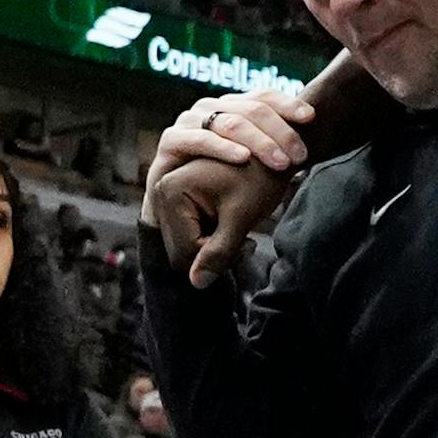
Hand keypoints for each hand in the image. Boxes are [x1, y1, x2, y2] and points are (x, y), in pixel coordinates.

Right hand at [145, 154, 292, 290]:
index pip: (185, 249)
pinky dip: (214, 235)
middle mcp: (163, 190)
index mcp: (170, 189)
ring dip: (215, 245)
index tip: (246, 242)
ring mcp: (170, 194)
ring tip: (241, 231)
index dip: (217, 255)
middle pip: (181, 248)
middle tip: (245, 242)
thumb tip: (197, 284)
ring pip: (187, 244)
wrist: (275, 153)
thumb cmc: (261, 179)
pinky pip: (192, 232)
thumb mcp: (241, 216)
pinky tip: (234, 225)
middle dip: (214, 251)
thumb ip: (220, 252)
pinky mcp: (181, 198)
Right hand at [147, 91, 313, 185]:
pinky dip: (223, 148)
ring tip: (279, 162)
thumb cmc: (219, 179)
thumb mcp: (250, 159)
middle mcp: (211, 107)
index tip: (311, 117)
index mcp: (232, 106)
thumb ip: (273, 144)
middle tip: (299, 155)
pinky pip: (200, 139)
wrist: (176, 204)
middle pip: (252, 110)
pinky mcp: (171, 140)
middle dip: (281, 132)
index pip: (264, 95)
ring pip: (230, 122)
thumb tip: (312, 137)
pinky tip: (242, 159)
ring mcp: (189, 121)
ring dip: (260, 142)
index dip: (288, 104)